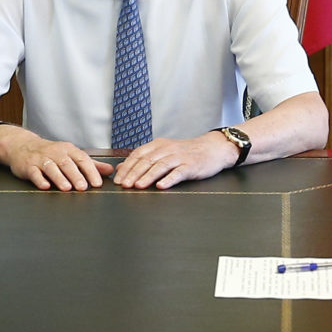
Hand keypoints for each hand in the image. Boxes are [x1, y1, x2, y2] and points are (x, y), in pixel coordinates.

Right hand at [0, 132, 105, 190]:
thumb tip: (110, 170)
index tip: (97, 183)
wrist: (22, 146)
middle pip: (67, 163)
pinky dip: (39, 179)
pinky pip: (34, 172)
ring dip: (59, 178)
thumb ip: (90, 164)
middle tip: (83, 187)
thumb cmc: (50, 153)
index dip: (90, 171)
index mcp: (68, 149)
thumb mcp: (71, 155)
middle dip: (76, 175)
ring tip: (67, 188)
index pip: (81, 159)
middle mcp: (55, 152)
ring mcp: (40, 159)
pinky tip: (45, 186)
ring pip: (51, 168)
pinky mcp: (28, 166)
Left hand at [111, 131, 238, 189]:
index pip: (138, 155)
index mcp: (158, 145)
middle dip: (134, 173)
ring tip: (138, 186)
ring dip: (148, 176)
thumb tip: (121, 168)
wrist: (213, 148)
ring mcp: (180, 157)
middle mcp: (167, 149)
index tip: (118, 180)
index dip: (127, 167)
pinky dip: (169, 179)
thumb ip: (142, 159)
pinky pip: (179, 172)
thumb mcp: (163, 152)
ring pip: (160, 166)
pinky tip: (161, 186)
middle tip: (124, 185)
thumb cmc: (186, 152)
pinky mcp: (191, 165)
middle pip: (147, 161)